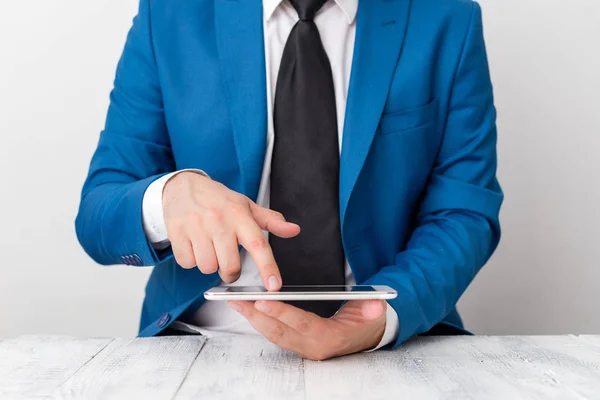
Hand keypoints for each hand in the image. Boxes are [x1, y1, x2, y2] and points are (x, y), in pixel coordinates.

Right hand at [162, 171, 300, 289]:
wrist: (183, 186)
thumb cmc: (218, 200)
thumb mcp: (247, 206)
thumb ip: (271, 221)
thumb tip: (293, 230)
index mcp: (240, 214)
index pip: (258, 244)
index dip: (267, 267)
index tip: (273, 286)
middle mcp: (219, 220)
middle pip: (230, 266)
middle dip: (230, 271)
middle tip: (227, 260)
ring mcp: (196, 226)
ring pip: (207, 267)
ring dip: (209, 264)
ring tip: (209, 247)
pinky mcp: (177, 233)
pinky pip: (187, 263)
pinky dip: (191, 260)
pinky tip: (194, 245)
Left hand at [228, 299, 386, 359]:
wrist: (367, 336)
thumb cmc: (367, 321)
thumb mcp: (374, 313)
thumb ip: (373, 309)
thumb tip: (375, 306)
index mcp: (331, 338)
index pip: (303, 324)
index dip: (282, 313)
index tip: (262, 302)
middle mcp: (313, 347)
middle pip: (280, 331)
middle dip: (256, 315)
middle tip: (237, 299)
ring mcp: (303, 347)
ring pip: (273, 334)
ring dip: (252, 318)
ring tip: (235, 301)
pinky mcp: (297, 344)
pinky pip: (274, 334)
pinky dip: (259, 321)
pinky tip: (247, 309)